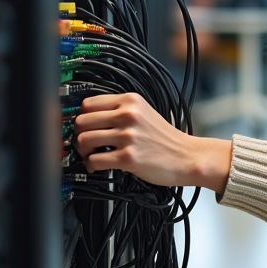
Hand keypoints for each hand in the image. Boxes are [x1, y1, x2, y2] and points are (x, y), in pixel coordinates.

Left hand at [73, 92, 231, 191]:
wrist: (187, 157)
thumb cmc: (165, 138)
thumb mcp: (144, 112)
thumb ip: (119, 110)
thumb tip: (87, 117)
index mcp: (130, 101)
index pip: (88, 103)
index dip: (81, 117)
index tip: (82, 126)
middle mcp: (128, 115)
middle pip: (82, 121)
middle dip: (79, 135)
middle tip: (86, 144)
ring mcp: (128, 136)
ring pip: (84, 140)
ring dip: (82, 151)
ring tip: (91, 155)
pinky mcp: (128, 158)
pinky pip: (94, 160)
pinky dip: (91, 166)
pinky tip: (98, 166)